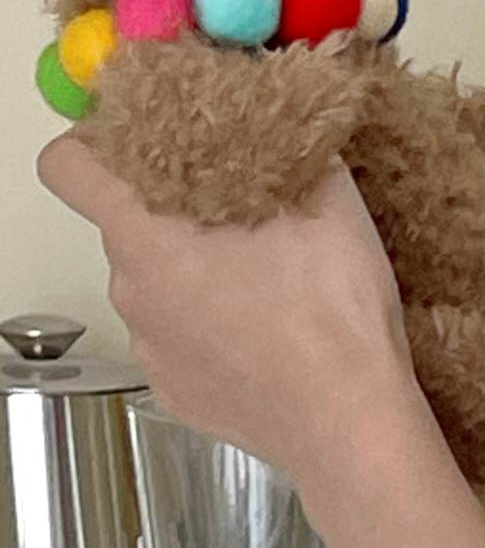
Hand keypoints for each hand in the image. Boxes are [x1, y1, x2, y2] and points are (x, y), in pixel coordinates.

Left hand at [33, 132, 425, 488]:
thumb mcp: (331, 206)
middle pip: (127, 233)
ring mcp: (150, 346)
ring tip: (267, 295)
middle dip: (174, 223)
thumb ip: (293, 150)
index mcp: (146, 233)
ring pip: (158, 293)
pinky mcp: (177, 393)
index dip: (94, 149)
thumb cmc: (333, 319)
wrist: (352, 426)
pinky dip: (214, 341)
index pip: (68, 168)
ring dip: (196, 283)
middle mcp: (130, 288)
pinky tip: (266, 346)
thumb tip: (290, 120)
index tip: (136, 153)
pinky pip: (183, 350)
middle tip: (243, 228)